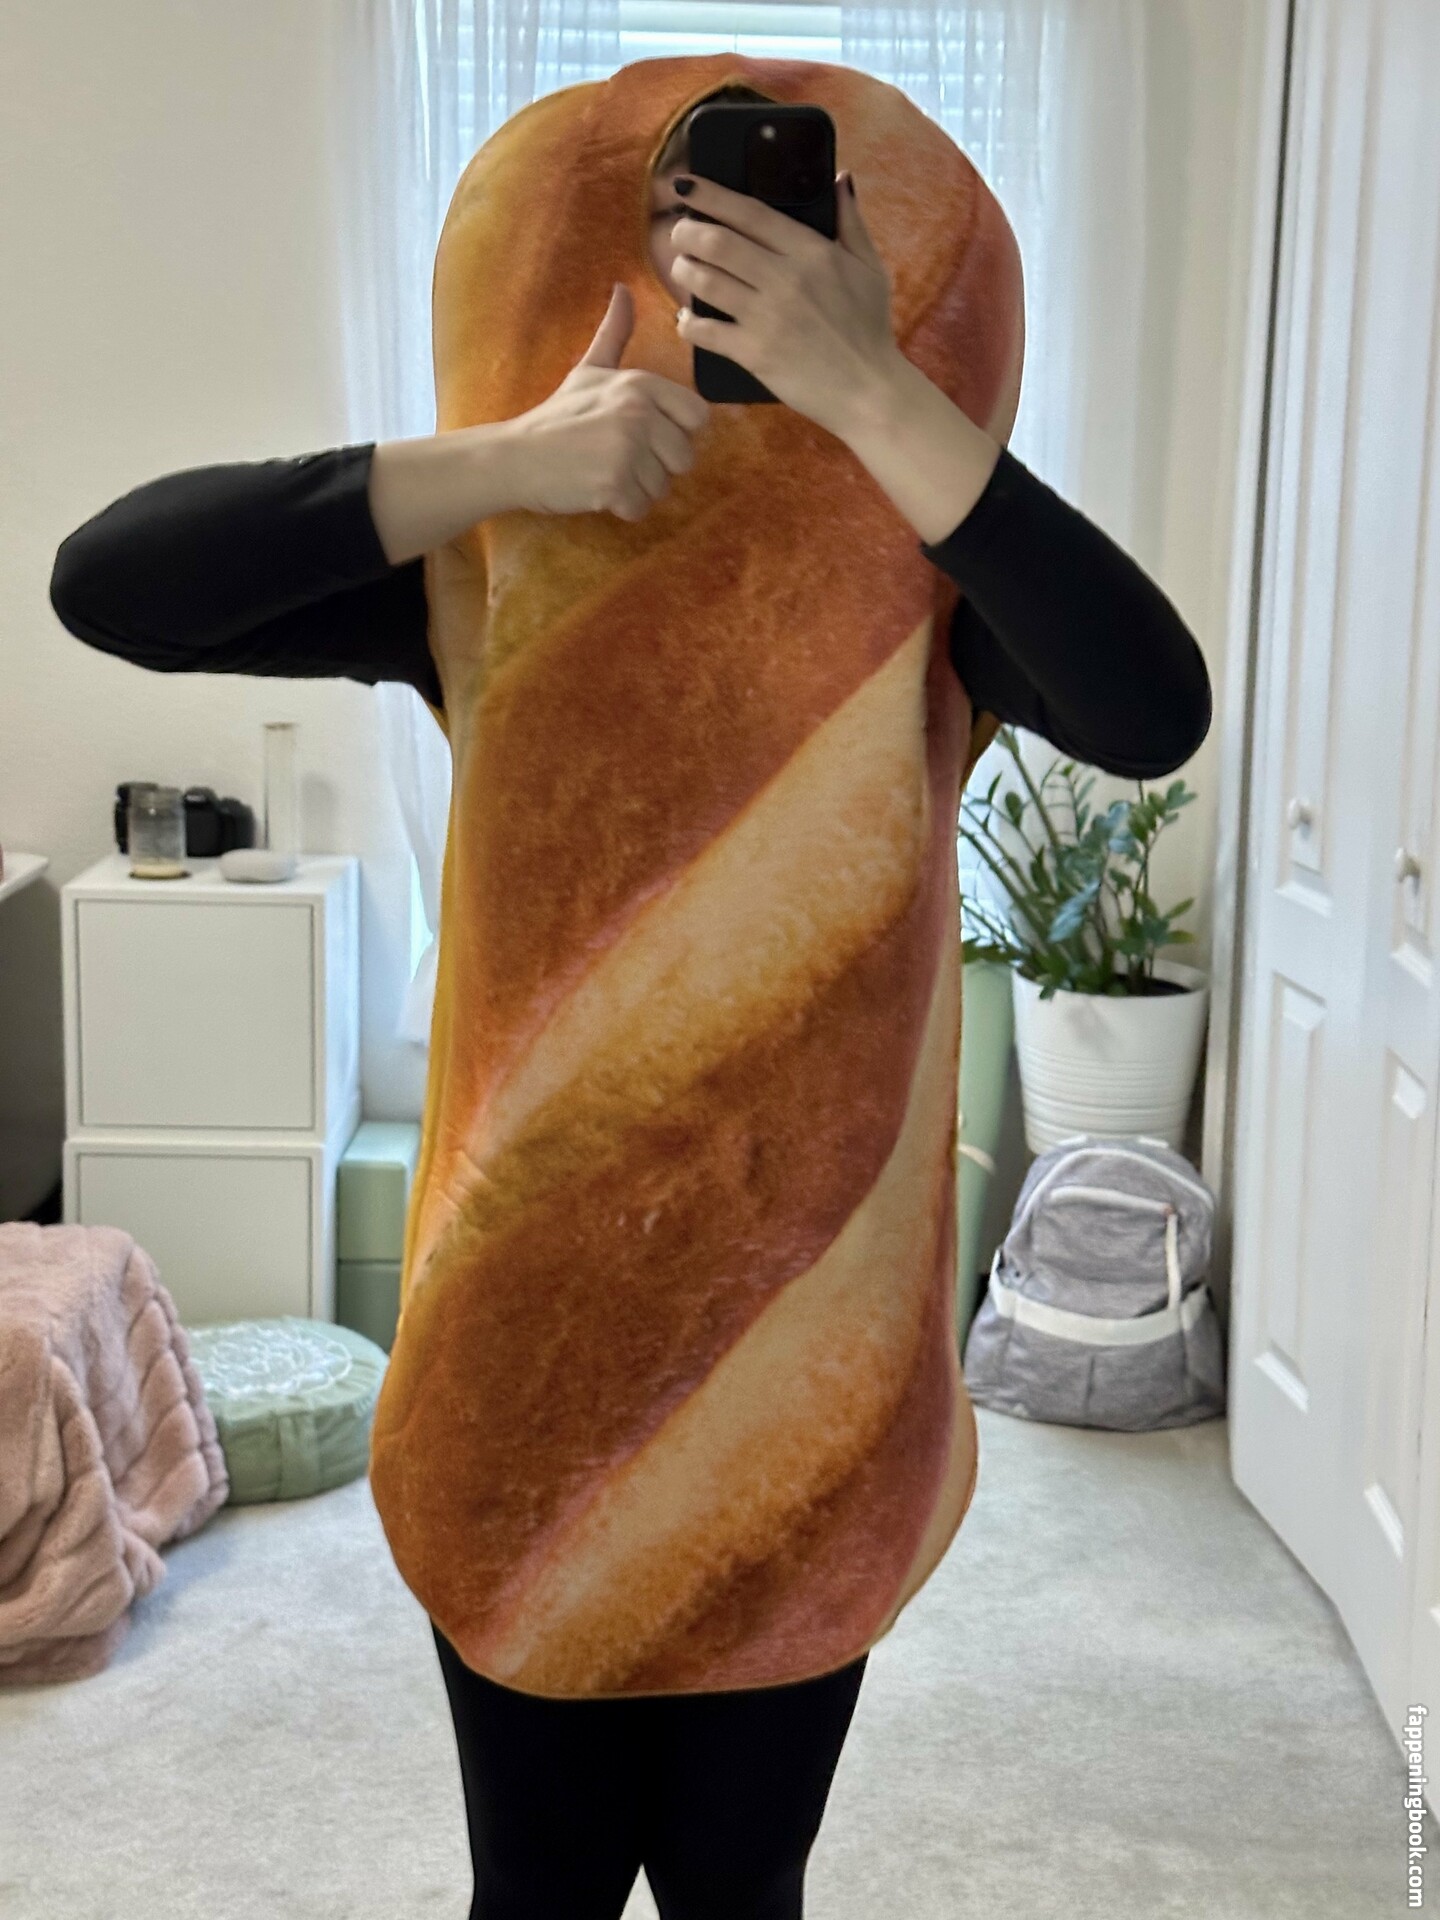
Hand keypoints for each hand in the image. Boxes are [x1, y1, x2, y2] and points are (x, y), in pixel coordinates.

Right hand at [502, 283, 710, 521]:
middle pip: (684, 457)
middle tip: (619, 457)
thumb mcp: (589, 368)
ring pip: (663, 486)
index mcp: (641, 384)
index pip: (698, 416)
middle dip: (657, 466)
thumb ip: (615, 333)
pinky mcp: (614, 484)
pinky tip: (596, 489)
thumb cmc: (557, 415)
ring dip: (637, 488)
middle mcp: (639, 413)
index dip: (678, 431)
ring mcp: (627, 449)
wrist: (516, 455)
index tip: (648, 434)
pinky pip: (641, 508)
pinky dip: (622, 507)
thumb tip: (624, 288)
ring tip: (604, 471)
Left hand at [670, 170, 902, 439]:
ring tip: (682, 270)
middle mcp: (784, 279)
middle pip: (717, 241)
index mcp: (811, 252)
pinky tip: (687, 319)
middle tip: (679, 234)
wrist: (868, 391)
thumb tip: (841, 179)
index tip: (685, 186)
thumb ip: (851, 221)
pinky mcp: (754, 353)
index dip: (710, 195)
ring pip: (705, 280)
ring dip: (683, 271)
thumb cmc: (870, 329)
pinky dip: (688, 323)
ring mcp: (766, 317)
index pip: (749, 213)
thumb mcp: (870, 268)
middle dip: (686, 232)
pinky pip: (704, 331)